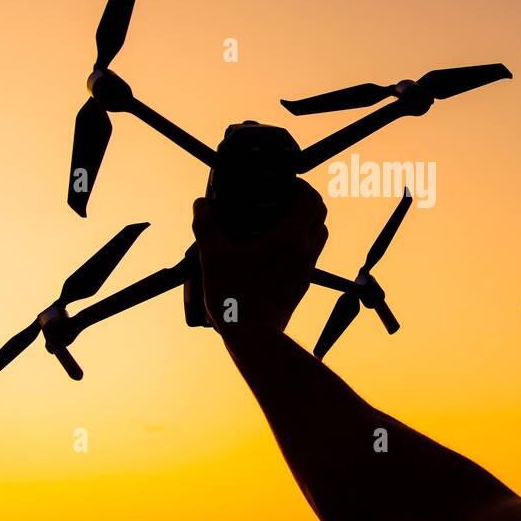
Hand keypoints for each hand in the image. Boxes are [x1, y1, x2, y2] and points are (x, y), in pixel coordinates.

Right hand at [192, 178, 328, 335]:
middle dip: (305, 200)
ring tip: (279, 221)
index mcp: (290, 238)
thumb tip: (201, 204)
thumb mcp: (213, 256)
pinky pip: (310, 256)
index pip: (311, 199)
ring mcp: (306, 270)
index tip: (284, 182)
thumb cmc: (236, 297)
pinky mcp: (302, 285)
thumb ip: (206, 225)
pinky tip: (275, 249)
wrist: (253, 337)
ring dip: (306, 222)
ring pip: (318, 235)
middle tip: (281, 197)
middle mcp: (304, 251)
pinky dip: (300, 244)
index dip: (300, 185)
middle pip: (319, 214)